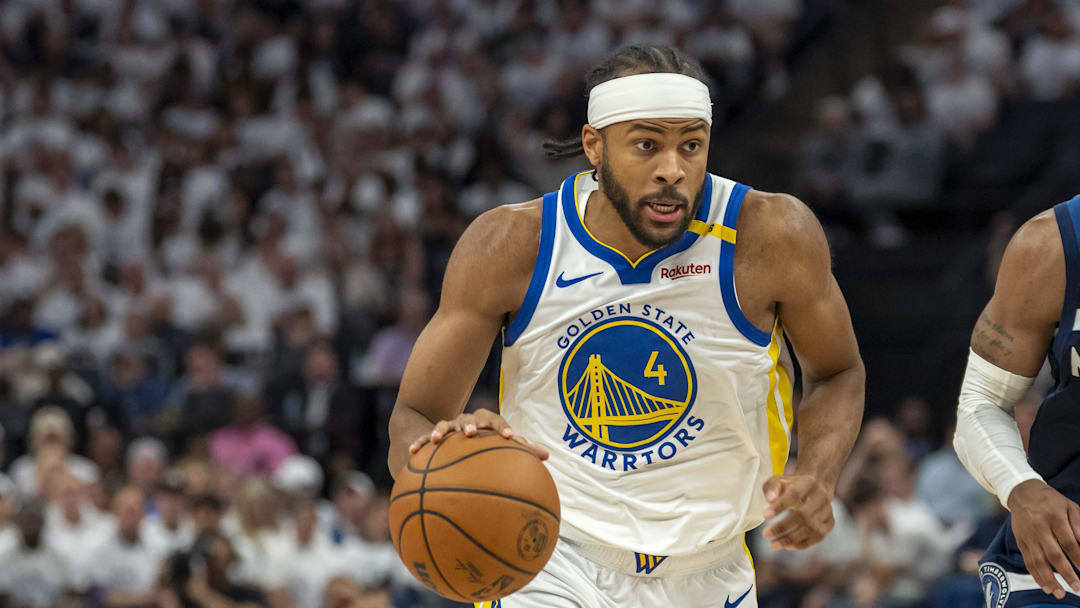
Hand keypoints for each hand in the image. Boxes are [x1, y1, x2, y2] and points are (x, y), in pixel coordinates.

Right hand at [408, 408, 548, 459]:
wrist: (460, 432)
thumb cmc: (488, 443)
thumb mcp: (504, 446)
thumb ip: (523, 450)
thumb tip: (547, 456)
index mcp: (487, 422)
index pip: (497, 421)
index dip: (503, 428)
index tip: (511, 438)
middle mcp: (468, 422)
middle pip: (470, 418)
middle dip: (471, 424)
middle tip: (472, 433)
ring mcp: (451, 427)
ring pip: (445, 425)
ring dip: (442, 430)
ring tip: (438, 439)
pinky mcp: (435, 436)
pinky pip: (425, 439)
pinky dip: (420, 443)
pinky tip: (412, 452)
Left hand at [761, 474, 834, 549]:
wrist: (815, 487)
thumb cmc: (792, 485)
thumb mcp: (779, 481)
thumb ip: (771, 488)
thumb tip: (770, 499)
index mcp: (808, 483)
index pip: (794, 495)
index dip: (780, 506)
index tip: (766, 516)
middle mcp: (821, 497)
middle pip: (803, 515)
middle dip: (783, 527)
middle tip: (766, 534)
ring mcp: (827, 511)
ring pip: (811, 528)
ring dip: (790, 539)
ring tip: (773, 544)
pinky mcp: (830, 523)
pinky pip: (818, 537)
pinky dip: (803, 543)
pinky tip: (788, 546)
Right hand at [1007, 479, 1079, 598]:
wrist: (1022, 493)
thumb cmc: (1051, 501)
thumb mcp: (1069, 506)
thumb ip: (1079, 524)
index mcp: (1054, 517)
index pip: (1068, 542)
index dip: (1078, 558)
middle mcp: (1039, 528)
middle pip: (1053, 554)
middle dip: (1066, 573)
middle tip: (1077, 587)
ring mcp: (1028, 536)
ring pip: (1038, 561)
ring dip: (1049, 579)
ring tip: (1059, 593)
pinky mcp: (1021, 541)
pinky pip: (1028, 561)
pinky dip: (1036, 575)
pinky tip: (1045, 586)